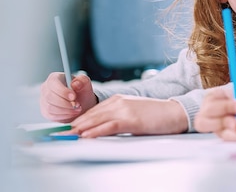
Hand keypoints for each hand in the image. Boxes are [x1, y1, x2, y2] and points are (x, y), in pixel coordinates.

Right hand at [39, 72, 96, 122]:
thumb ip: (83, 81)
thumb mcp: (86, 85)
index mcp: (55, 78)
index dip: (62, 91)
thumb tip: (75, 84)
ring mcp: (44, 100)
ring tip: (77, 109)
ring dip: (66, 110)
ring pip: (50, 107)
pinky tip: (72, 113)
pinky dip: (64, 116)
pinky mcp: (45, 112)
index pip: (53, 83)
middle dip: (65, 103)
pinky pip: (52, 116)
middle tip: (77, 105)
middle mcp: (46, 88)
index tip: (73, 97)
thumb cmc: (81, 92)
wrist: (81, 105)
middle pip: (50, 96)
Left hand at [67, 95, 187, 137]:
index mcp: (118, 99)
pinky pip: (108, 126)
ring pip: (97, 120)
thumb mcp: (133, 112)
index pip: (93, 110)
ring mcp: (124, 110)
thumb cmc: (156, 115)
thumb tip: (101, 129)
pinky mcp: (131, 120)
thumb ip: (117, 118)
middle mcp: (118, 102)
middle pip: (91, 115)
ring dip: (80, 129)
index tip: (67, 128)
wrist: (174, 112)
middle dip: (75, 125)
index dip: (79, 120)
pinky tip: (86, 136)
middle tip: (61, 134)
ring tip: (68, 136)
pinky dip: (95, 132)